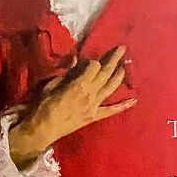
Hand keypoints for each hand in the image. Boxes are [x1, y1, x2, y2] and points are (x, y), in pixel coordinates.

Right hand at [8, 45, 136, 168]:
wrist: (43, 128)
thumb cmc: (43, 105)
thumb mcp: (50, 85)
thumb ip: (65, 72)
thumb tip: (75, 60)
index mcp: (79, 84)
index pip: (94, 66)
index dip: (91, 61)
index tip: (86, 62)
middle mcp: (90, 93)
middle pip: (106, 73)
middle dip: (114, 59)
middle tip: (122, 48)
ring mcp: (94, 106)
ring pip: (111, 88)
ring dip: (119, 76)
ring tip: (124, 66)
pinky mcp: (94, 116)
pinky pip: (110, 111)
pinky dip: (122, 106)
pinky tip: (133, 100)